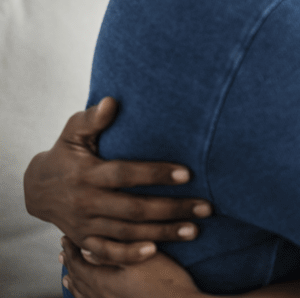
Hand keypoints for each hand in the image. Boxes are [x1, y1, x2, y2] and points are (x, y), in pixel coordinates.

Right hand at [23, 97, 211, 264]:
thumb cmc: (66, 154)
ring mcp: (85, 224)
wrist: (37, 189)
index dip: (155, 174)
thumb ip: (92, 119)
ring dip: (162, 233)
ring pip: (127, 233)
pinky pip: (108, 252)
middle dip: (171, 209)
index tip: (188, 174)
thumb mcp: (73, 133)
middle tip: (205, 207)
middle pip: (133, 209)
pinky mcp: (85, 240)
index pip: (125, 174)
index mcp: (88, 174)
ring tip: (195, 229)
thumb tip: (112, 101)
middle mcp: (87, 202)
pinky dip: (129, 255)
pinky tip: (156, 252)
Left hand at [61, 236, 202, 297]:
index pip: (79, 263)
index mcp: (103, 281)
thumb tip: (90, 245)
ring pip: (84, 295)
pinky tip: (88, 297)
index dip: (71, 250)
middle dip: (70, 264)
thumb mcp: (142, 258)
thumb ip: (114, 252)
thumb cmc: (165, 281)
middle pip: (78, 280)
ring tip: (68, 277)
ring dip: (75, 283)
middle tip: (64, 254)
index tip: (66, 238)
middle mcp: (101, 297)